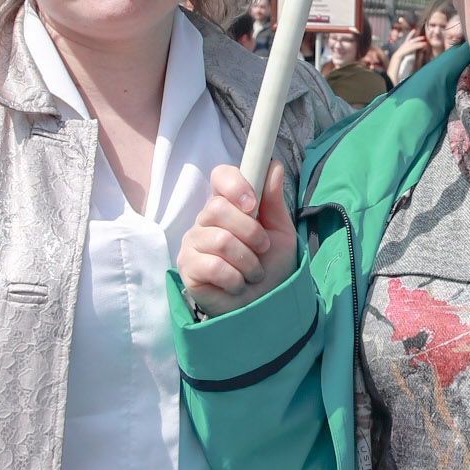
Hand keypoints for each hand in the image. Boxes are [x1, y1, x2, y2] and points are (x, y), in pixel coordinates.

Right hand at [177, 163, 296, 316]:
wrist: (264, 304)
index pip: (220, 176)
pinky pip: (213, 266)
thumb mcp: (280, 232)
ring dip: (248, 262)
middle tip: (261, 250)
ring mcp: (193, 243)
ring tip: (253, 273)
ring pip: (220, 240)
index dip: (235, 184)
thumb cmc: (270, 266)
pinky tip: (238, 284)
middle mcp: (205, 220)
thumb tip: (274, 166)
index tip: (252, 204)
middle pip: (218, 208)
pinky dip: (236, 278)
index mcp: (228, 205)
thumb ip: (274, 200)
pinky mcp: (188, 267)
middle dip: (251, 233)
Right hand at [394, 28, 428, 62]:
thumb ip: (408, 47)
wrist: (398, 54)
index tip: (414, 29)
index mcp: (405, 42)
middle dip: (419, 38)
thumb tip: (412, 47)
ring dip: (421, 43)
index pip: (408, 36)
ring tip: (425, 43)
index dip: (411, 33)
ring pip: (416, 44)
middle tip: (423, 37)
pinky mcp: (409, 49)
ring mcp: (408, 46)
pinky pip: (415, 47)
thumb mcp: (405, 49)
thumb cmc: (401, 52)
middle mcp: (407, 43)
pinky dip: (419, 46)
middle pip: (414, 40)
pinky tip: (423, 46)